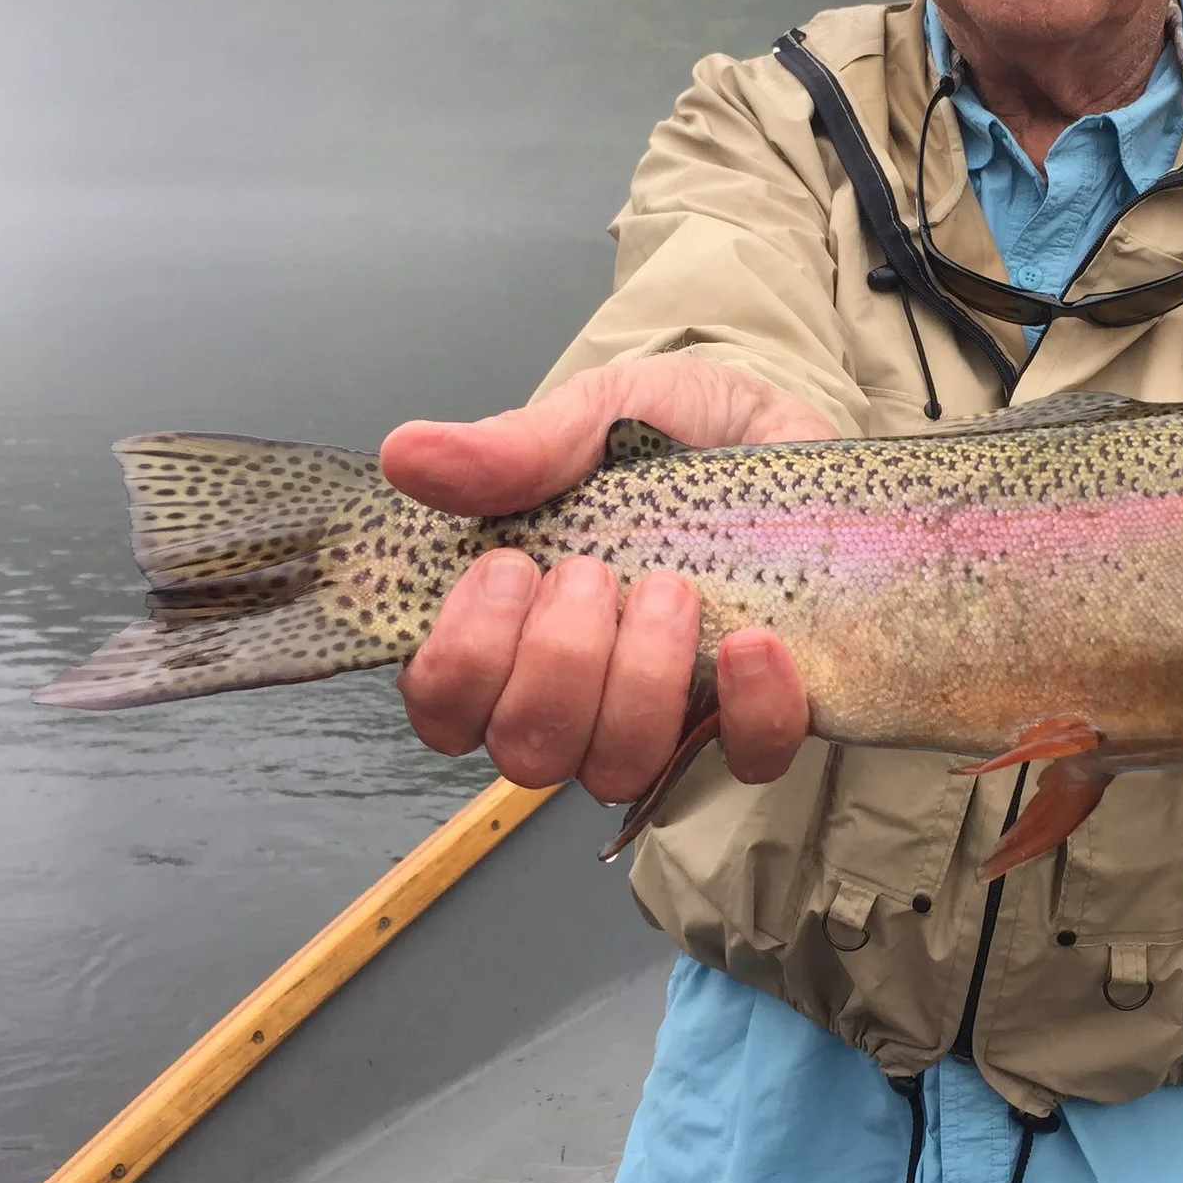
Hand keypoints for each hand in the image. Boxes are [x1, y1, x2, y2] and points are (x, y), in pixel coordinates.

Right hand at [383, 355, 833, 806]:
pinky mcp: (754, 712)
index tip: (507, 569)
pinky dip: (748, 711)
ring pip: (620, 768)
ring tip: (670, 591)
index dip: (461, 664)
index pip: (444, 707)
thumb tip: (407, 454)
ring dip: (640, 685)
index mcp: (509, 629)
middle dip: (557, 664)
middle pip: (528, 751)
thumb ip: (513, 448)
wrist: (776, 424)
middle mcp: (575, 693)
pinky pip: (748, 757)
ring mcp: (666, 713)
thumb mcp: (594, 414)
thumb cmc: (669, 430)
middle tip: (590, 572)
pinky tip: (752, 642)